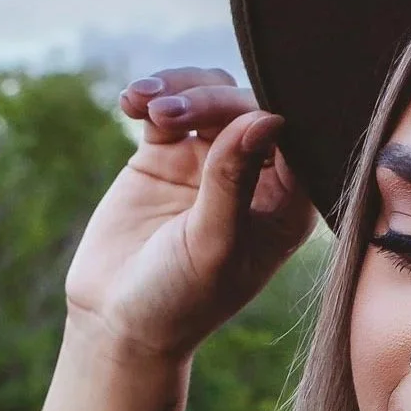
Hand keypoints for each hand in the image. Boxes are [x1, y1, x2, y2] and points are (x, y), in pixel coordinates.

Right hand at [64, 67, 319, 361]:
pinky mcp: (168, 154)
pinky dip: (152, 96)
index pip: (291, 140)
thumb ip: (233, 181)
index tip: (230, 118)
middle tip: (169, 114)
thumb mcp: (211, 245)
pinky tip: (131, 103)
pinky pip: (168, 107)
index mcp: (287, 205)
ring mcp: (212, 162)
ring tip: (146, 107)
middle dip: (211, 101)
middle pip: (248, 109)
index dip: (262, 115)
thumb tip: (266, 118)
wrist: (119, 320)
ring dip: (180, 90)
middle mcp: (257, 178)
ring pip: (210, 97)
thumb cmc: (180, 299)